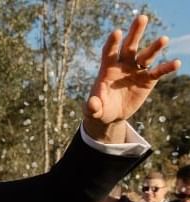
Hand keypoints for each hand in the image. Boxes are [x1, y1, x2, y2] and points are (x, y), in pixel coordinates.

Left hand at [83, 14, 180, 141]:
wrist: (111, 114)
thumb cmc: (100, 109)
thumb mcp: (94, 110)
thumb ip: (93, 106)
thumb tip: (93, 103)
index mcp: (107, 68)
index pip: (109, 52)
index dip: (112, 43)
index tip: (117, 32)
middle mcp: (123, 65)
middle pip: (129, 46)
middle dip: (135, 33)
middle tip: (142, 18)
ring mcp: (136, 70)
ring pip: (146, 55)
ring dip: (154, 47)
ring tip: (163, 39)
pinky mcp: (147, 79)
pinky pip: (158, 71)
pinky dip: (166, 67)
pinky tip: (176, 63)